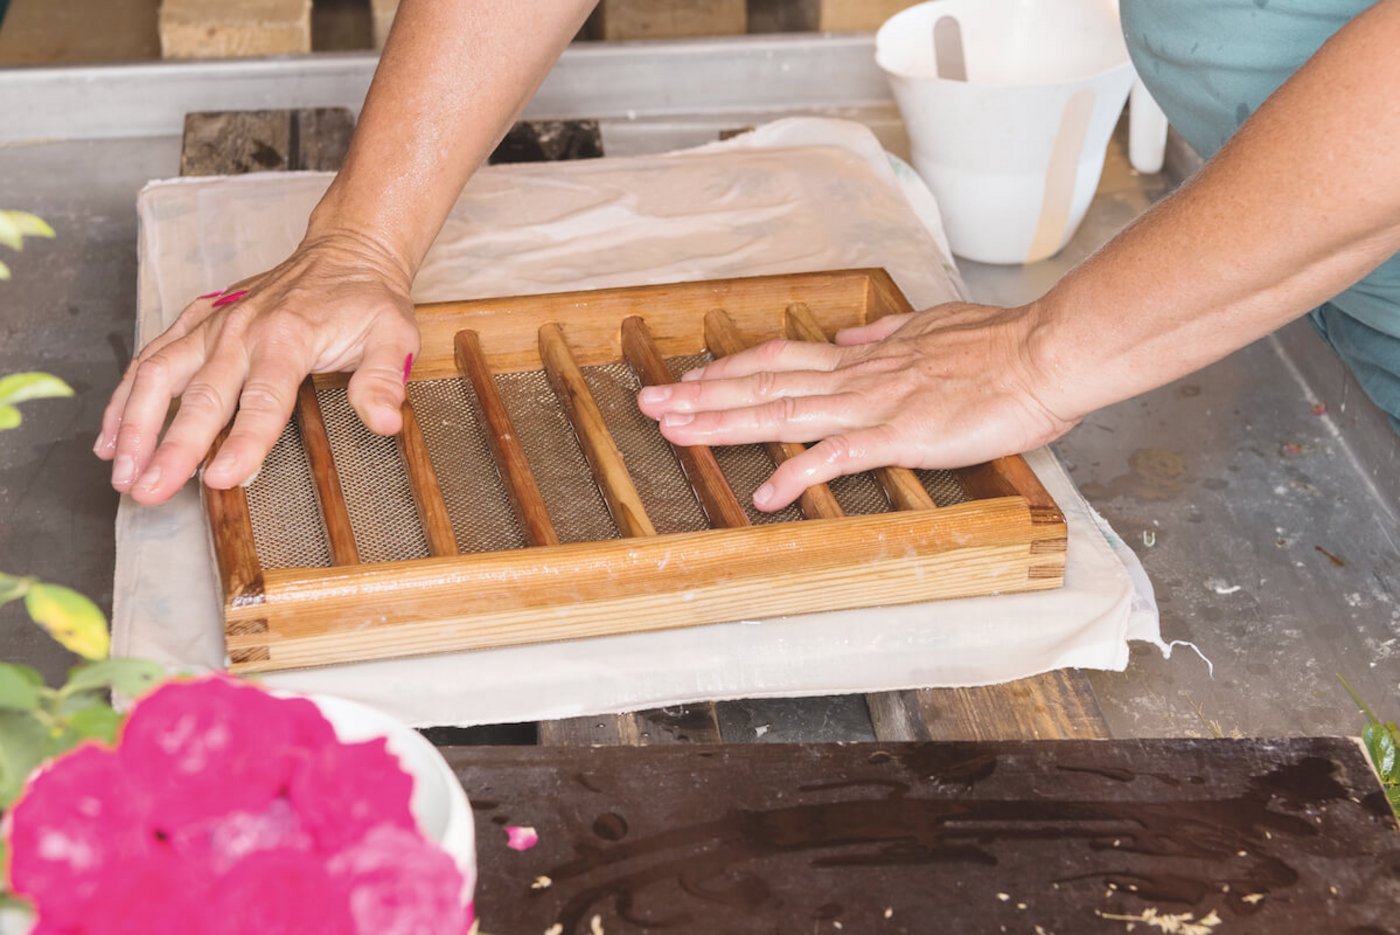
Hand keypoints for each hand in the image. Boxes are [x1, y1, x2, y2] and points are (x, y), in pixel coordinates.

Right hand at [95, 232, 419, 505]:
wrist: (346, 252)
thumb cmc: (367, 300)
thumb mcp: (394, 337)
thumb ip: (384, 380)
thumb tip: (386, 421)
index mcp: (288, 338)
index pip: (263, 400)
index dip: (242, 442)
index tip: (221, 479)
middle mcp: (241, 330)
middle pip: (201, 396)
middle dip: (171, 448)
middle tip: (149, 490)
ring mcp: (214, 324)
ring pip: (160, 374)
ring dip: (135, 424)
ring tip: (121, 471)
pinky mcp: (199, 320)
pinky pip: (153, 357)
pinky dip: (128, 395)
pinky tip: (113, 435)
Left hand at [636, 302, 1076, 510]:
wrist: (1044, 353)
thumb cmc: (1000, 347)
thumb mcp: (932, 328)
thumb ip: (887, 336)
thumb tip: (851, 335)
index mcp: (864, 358)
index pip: (781, 360)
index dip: (731, 370)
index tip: (691, 377)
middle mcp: (856, 378)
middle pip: (763, 384)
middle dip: (701, 395)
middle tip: (648, 402)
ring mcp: (874, 405)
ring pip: (783, 413)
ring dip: (724, 424)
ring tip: (675, 431)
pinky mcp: (901, 435)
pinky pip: (839, 456)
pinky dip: (798, 472)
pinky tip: (765, 493)